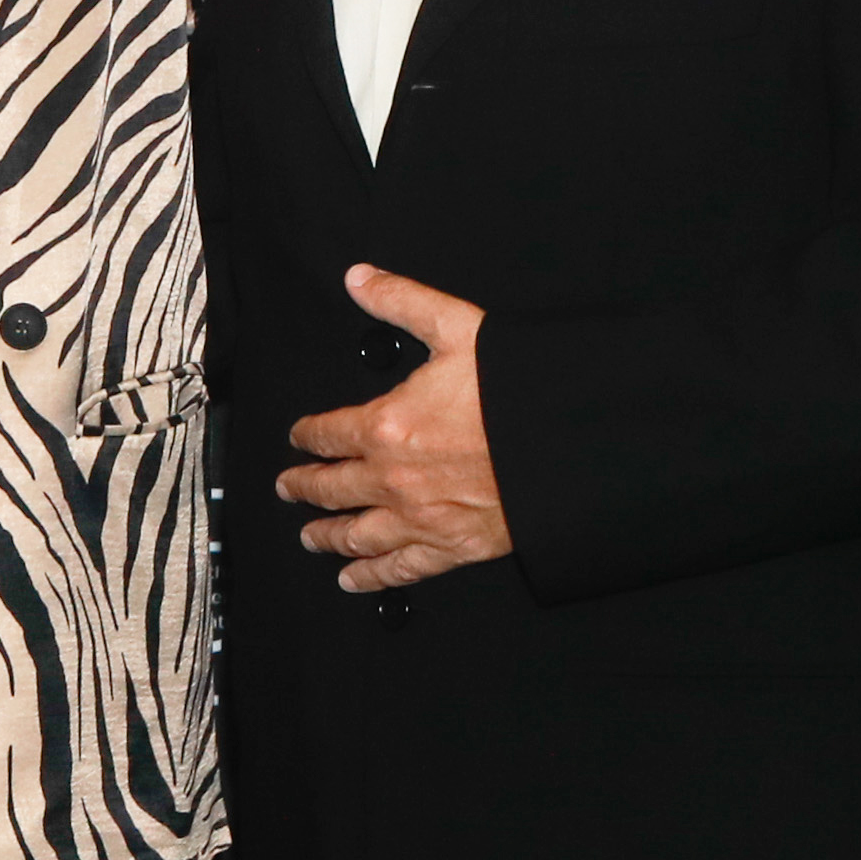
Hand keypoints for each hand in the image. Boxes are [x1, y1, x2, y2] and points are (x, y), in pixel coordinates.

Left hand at [281, 265, 508, 592]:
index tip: (297, 437)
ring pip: (356, 532)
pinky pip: (401, 567)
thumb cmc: (520, 393)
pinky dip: (373, 576)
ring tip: (309, 537)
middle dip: (304, 486)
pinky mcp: (453, 546)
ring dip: (327, 535)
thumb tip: (361, 279)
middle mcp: (394, 477)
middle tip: (288, 487)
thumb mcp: (459, 329)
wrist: (573, 448)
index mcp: (387, 424)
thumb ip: (403, 302)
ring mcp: (420, 516)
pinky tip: (354, 580)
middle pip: (331, 486)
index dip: (306, 435)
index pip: (327, 433)